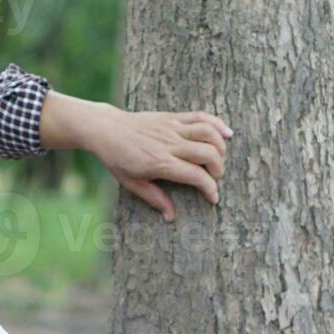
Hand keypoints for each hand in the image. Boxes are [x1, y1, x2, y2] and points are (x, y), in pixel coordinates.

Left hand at [45, 92, 231, 221]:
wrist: (106, 129)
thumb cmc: (117, 158)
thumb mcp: (132, 183)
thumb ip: (154, 198)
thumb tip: (171, 216)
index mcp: (160, 163)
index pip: (195, 175)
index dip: (209, 188)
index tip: (213, 198)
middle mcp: (169, 144)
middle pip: (208, 153)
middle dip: (218, 169)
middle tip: (214, 178)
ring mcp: (172, 128)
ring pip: (208, 133)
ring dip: (220, 147)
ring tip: (220, 158)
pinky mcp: (173, 117)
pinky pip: (200, 116)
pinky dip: (217, 123)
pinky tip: (226, 133)